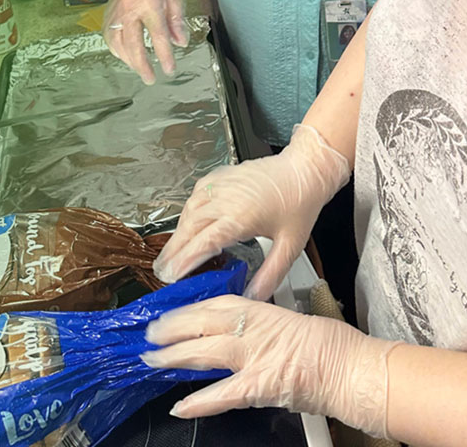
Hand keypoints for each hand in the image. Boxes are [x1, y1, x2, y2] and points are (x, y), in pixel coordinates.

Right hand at [103, 0, 186, 83]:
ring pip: (116, 43)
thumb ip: (177, 21)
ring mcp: (115, 11)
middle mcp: (129, 8)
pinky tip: (126, 56)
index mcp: (149, 2)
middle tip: (151, 79)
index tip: (170, 71)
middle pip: (132, 43)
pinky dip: (116, 49)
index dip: (164, 56)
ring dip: (128, 60)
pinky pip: (109, 36)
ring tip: (141, 69)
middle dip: (141, 65)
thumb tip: (180, 44)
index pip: (158, 35)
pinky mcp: (108, 12)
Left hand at [142, 294, 399, 436]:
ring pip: (206, 352)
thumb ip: (266, 326)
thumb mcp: (294, 322)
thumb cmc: (332, 346)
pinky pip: (224, 393)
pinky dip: (200, 401)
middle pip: (204, 323)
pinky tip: (180, 406)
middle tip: (150, 335)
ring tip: (152, 362)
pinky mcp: (261, 385)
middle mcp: (256, 329)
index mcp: (265, 310)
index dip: (191, 308)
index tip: (171, 312)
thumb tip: (245, 332)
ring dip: (176, 357)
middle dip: (173, 329)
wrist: (352, 368)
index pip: (219, 303)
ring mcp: (256, 356)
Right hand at [154, 124, 349, 300]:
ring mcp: (222, 184)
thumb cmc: (300, 202)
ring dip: (179, 232)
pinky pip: (196, 195)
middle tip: (162, 271)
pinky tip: (189, 225)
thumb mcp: (291, 246)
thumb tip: (253, 298)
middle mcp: (226, 198)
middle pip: (189, 227)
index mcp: (241, 216)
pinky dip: (188, 212)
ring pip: (189, 210)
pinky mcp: (221, 175)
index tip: (171, 276)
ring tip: (173, 253)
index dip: (184, 260)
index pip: (203, 242)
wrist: (305, 169)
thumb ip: (271, 275)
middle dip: (173, 251)